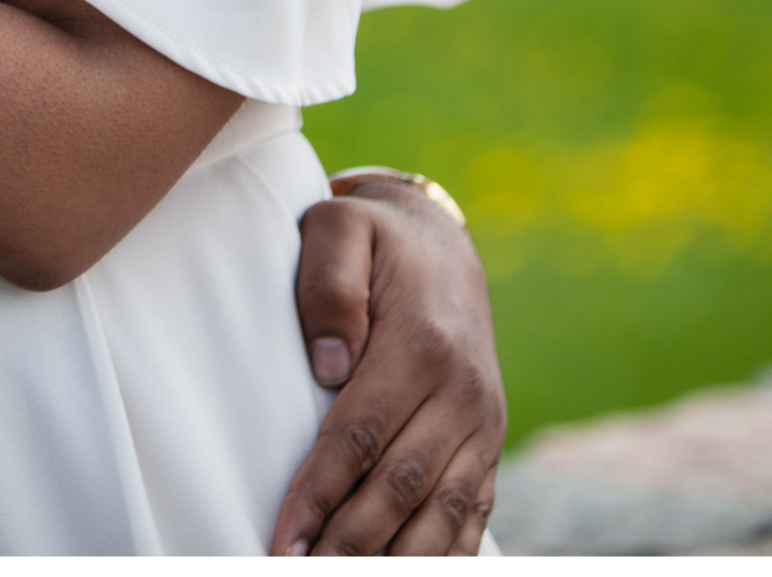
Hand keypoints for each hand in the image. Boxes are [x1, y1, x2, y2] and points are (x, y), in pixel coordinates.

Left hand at [273, 179, 502, 553]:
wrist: (441, 248)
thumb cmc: (374, 243)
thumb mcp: (339, 230)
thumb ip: (328, 286)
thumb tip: (329, 367)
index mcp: (421, 345)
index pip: (360, 437)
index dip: (319, 497)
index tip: (282, 544)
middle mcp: (462, 391)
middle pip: (400, 489)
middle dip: (349, 547)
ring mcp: (482, 424)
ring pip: (441, 514)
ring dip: (395, 561)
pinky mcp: (488, 446)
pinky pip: (472, 515)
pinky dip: (444, 558)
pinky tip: (404, 576)